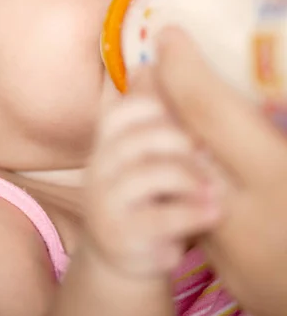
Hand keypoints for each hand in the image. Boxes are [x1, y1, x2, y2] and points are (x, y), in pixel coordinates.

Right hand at [84, 69, 220, 278]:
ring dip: (192, 178)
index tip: (187, 123)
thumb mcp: (139, 152)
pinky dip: (192, 213)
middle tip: (208, 152)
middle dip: (182, 142)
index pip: (125, 108)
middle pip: (143, 136)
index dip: (159, 107)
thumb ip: (143, 111)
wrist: (120, 254)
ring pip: (154, 173)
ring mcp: (105, 200)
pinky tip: (212, 213)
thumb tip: (146, 61)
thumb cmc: (141, 194)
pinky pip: (160, 217)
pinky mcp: (120, 235)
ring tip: (216, 191)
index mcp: (106, 140)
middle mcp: (99, 166)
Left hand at [154, 26, 286, 315]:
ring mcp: (231, 250)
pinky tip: (202, 157)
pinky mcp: (231, 273)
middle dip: (162, 95)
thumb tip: (272, 85)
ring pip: (182, 176)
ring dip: (171, 134)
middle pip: (179, 141)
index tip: (167, 35)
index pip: (207, 111)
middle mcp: (241, 214)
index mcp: (276, 181)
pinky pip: (201, 208)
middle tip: (159, 60)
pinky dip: (193, 174)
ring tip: (173, 100)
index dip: (182, 67)